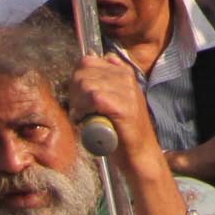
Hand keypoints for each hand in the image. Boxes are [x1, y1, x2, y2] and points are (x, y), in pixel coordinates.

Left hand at [71, 54, 169, 173]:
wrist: (140, 153)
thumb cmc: (122, 129)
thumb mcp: (115, 98)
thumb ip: (105, 81)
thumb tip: (89, 62)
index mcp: (123, 72)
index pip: (87, 61)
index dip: (75, 79)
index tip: (76, 97)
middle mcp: (126, 77)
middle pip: (84, 72)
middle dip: (73, 92)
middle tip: (77, 109)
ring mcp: (127, 91)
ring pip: (87, 84)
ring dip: (77, 102)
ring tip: (80, 116)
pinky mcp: (124, 107)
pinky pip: (94, 97)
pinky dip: (84, 109)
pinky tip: (83, 119)